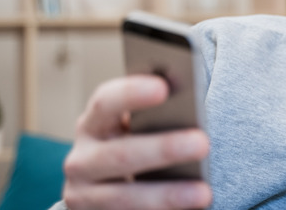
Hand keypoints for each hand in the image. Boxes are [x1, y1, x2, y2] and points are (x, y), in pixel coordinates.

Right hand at [62, 75, 211, 208]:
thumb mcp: (138, 127)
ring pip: (125, 198)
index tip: (164, 88)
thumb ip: (156, 116)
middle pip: (122, 155)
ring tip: (204, 193)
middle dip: (163, 150)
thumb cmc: (138, 143)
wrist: (108, 187)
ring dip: (167, 195)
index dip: (132, 93)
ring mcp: (84, 196)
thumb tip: (191, 111)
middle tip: (202, 143)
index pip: (106, 102)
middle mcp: (82, 159)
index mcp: (93, 123)